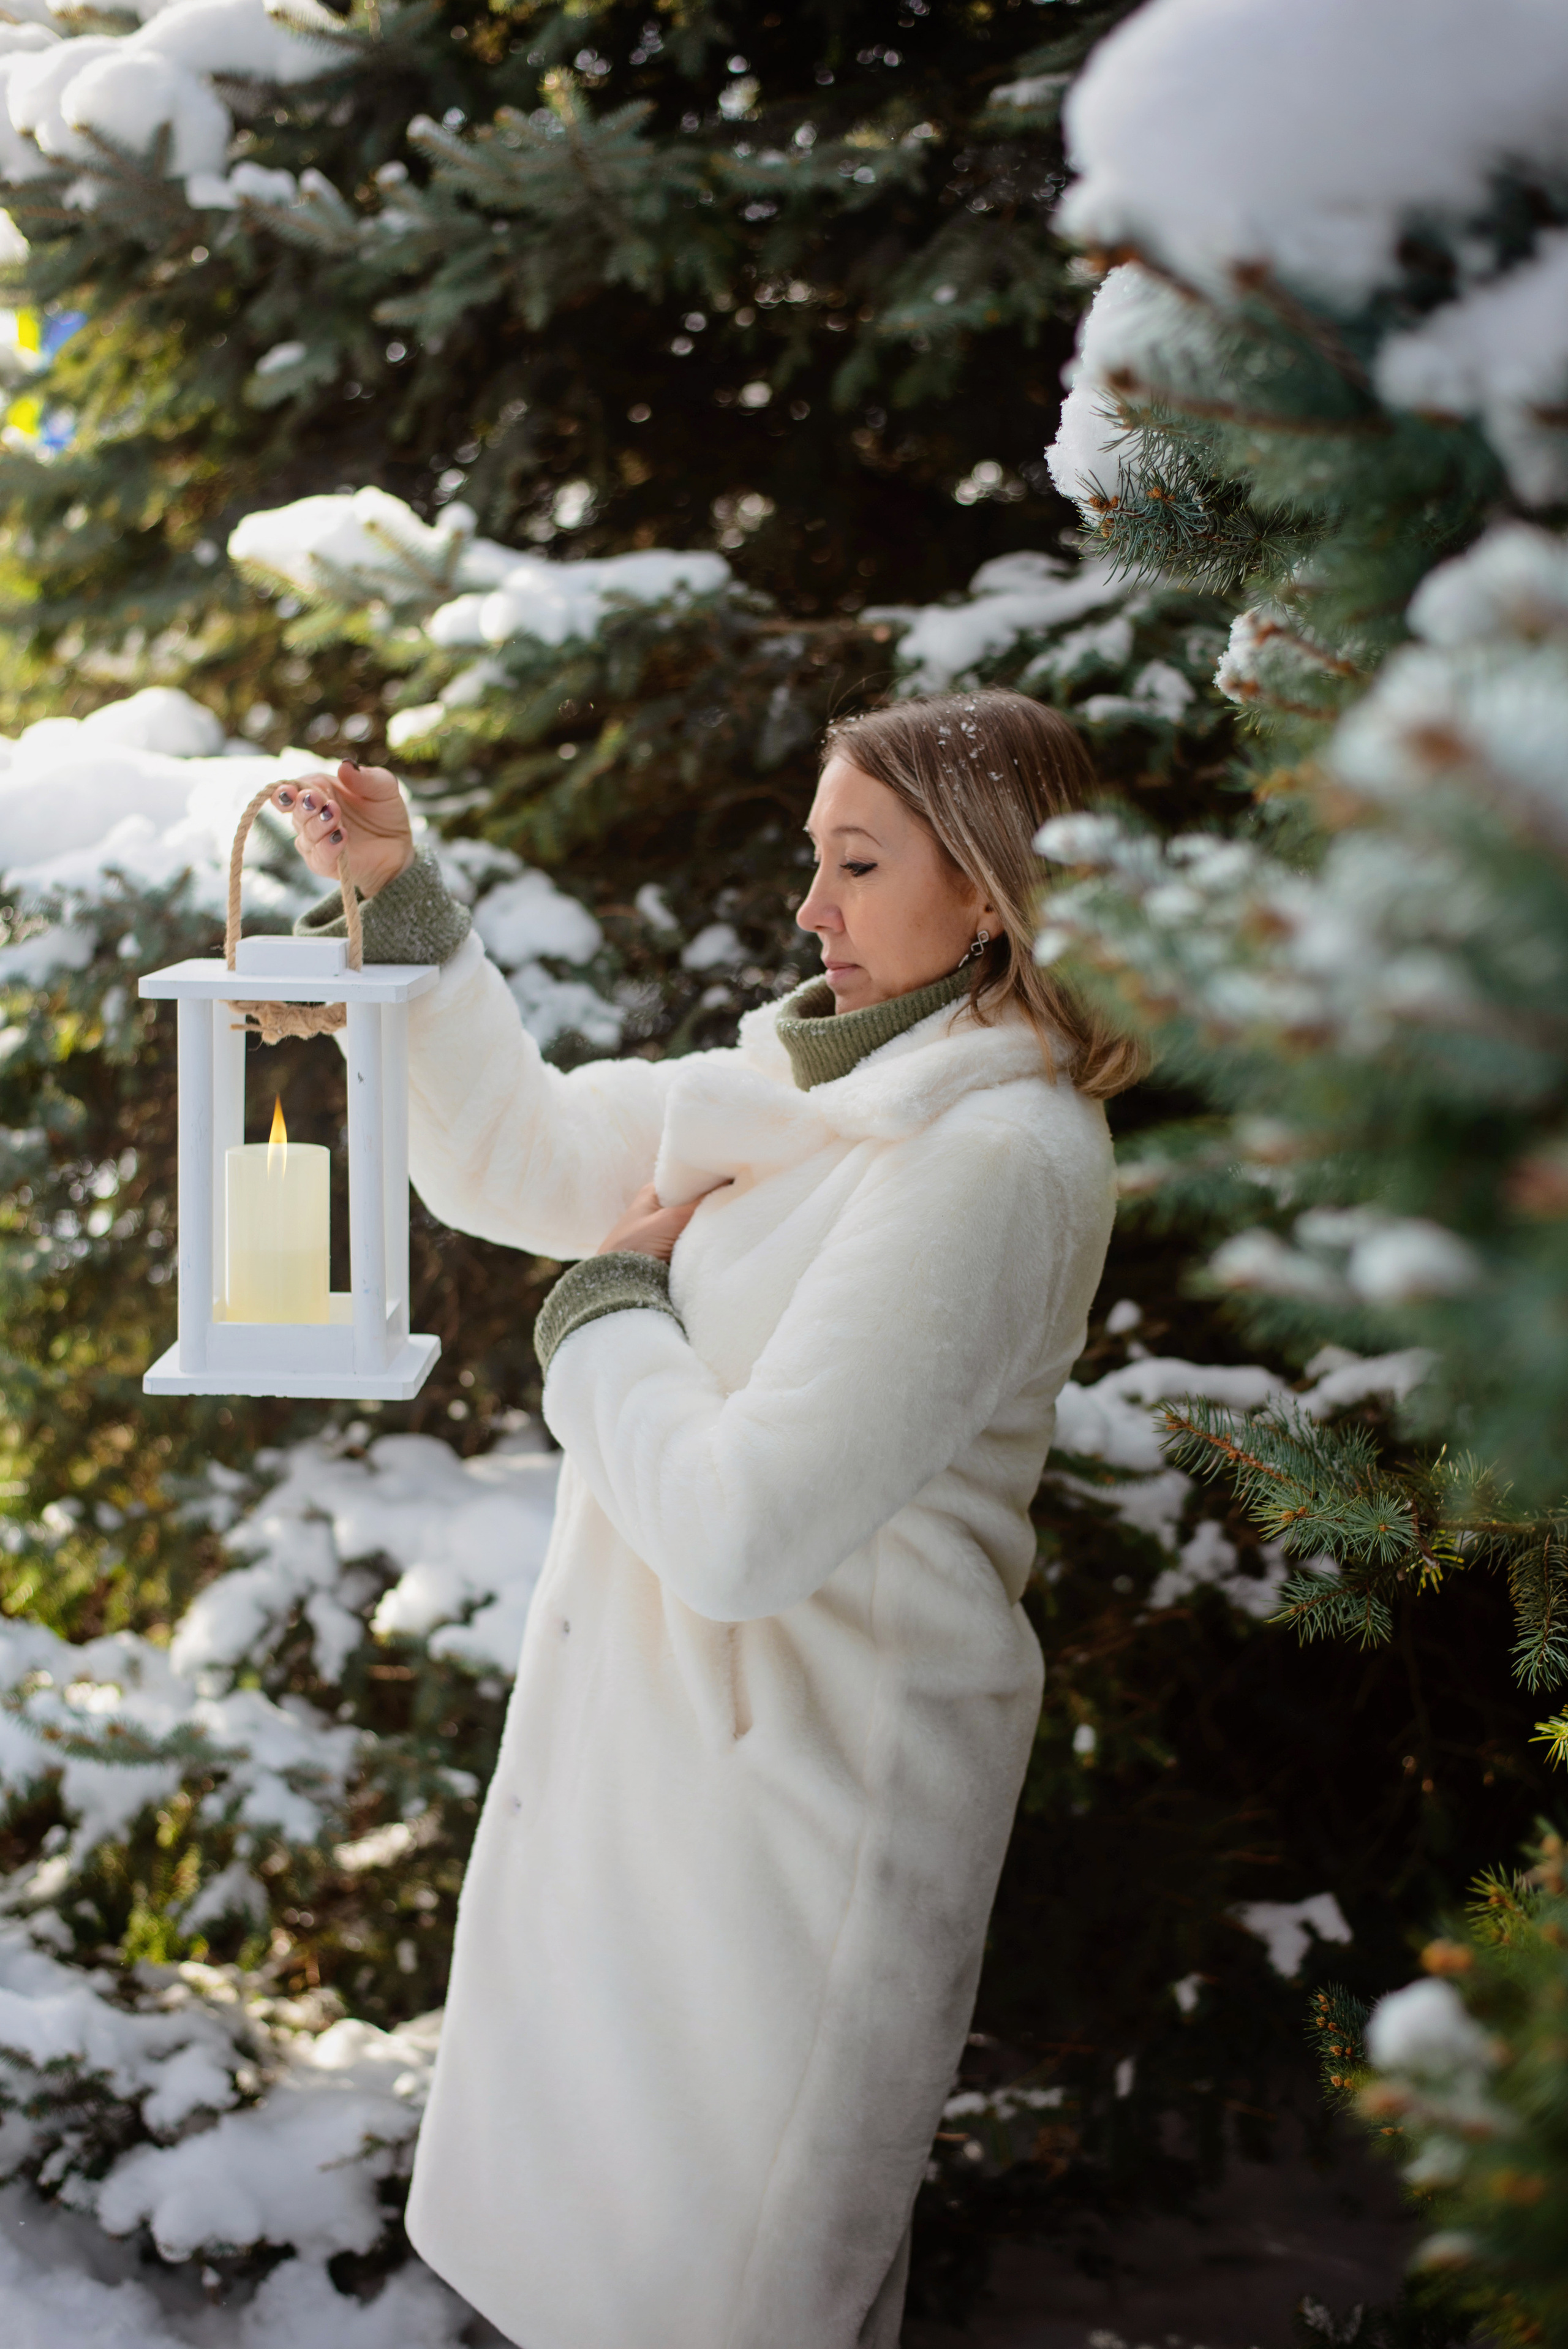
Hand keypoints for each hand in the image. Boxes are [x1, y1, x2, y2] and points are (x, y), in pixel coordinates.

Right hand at [271, 761, 415, 898]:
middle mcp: (312, 816)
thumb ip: (366, 777)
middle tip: (318, 800)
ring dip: (318, 825)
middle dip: (304, 805)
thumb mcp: (383, 788)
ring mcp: (316, 841)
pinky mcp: (325, 862)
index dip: (286, 791)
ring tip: (335, 816)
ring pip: (306, 835)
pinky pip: (320, 857)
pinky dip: (328, 847)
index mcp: (319, 791)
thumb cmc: (384, 812)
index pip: (293, 789)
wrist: (399, 845)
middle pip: (296, 811)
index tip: (291, 791)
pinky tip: (340, 837)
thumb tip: (344, 765)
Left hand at [596, 1180, 730, 1261]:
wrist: (617, 1284)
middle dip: (715, 1199)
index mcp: (656, 1193)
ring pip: (698, 1219)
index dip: (711, 1175)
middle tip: (741, 1194)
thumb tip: (730, 1188)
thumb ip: (698, 1205)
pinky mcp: (674, 1249)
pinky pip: (697, 1238)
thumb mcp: (668, 1220)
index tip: (735, 1173)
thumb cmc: (633, 1246)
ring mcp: (669, 1229)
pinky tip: (725, 1233)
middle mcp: (663, 1208)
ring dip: (712, 1220)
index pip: (689, 1177)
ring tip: (738, 1212)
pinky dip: (708, 1238)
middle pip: (696, 1199)